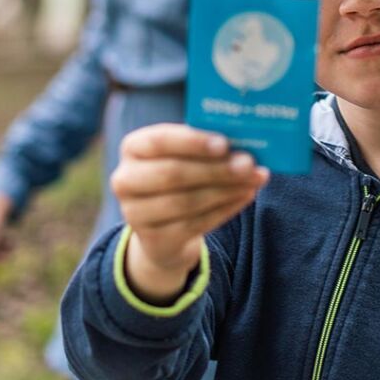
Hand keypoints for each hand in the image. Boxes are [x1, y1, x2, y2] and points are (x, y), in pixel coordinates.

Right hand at [112, 124, 267, 301]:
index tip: (224, 143)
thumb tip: (244, 143)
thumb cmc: (183, 175)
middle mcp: (125, 180)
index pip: (158, 140)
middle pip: (173, 174)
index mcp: (133, 147)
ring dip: (226, 189)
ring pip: (186, 201)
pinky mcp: (154, 239)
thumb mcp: (187, 154)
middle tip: (249, 163)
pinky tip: (246, 195)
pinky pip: (195, 224)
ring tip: (254, 180)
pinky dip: (226, 209)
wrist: (164, 226)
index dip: (192, 142)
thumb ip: (208, 145)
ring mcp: (135, 213)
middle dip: (215, 169)